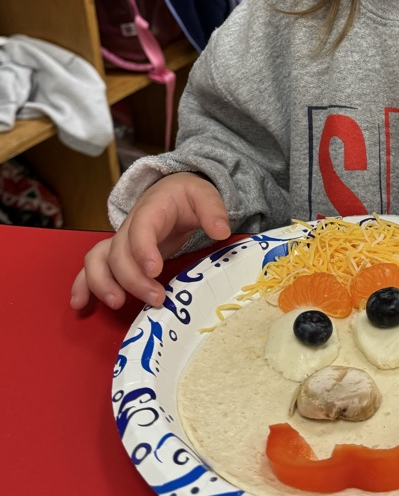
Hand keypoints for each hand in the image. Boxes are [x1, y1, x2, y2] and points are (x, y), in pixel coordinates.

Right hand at [70, 173, 230, 310]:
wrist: (172, 191)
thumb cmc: (187, 195)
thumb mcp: (204, 194)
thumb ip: (214, 210)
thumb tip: (221, 231)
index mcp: (151, 209)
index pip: (141, 228)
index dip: (143, 250)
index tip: (155, 270)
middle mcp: (130, 225)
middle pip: (120, 252)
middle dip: (133, 279)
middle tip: (157, 299)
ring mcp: (120, 240)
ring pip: (98, 259)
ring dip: (102, 283)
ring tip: (117, 303)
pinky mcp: (117, 253)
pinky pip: (93, 267)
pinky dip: (83, 284)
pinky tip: (80, 304)